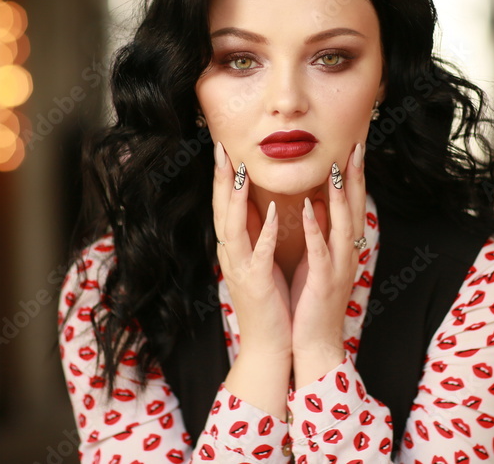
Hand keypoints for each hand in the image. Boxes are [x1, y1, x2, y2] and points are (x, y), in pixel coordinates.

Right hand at [212, 141, 291, 360]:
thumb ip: (255, 233)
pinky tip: (273, 211)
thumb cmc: (269, 302)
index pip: (225, 206)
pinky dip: (266, 231)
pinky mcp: (257, 283)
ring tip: (240, 170)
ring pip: (233, 227)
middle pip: (222, 211)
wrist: (271, 345)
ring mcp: (242, 269)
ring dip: (236, 198)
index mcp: (235, 249)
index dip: (223, 178)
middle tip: (220, 149)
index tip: (223, 148)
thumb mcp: (259, 260)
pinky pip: (260, 253)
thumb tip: (257, 203)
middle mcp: (232, 255)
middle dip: (221, 179)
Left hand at [289, 143, 365, 372]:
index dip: (355, 178)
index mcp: (344, 248)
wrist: (313, 343)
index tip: (354, 148)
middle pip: (356, 209)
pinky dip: (316, 228)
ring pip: (344, 226)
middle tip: (357, 147)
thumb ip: (322, 233)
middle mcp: (347, 254)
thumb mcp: (318, 262)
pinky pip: (321, 250)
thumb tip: (320, 204)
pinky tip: (310, 207)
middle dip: (356, 178)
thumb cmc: (312, 302)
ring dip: (341, 196)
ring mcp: (339, 268)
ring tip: (336, 168)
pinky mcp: (324, 282)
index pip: (353, 206)